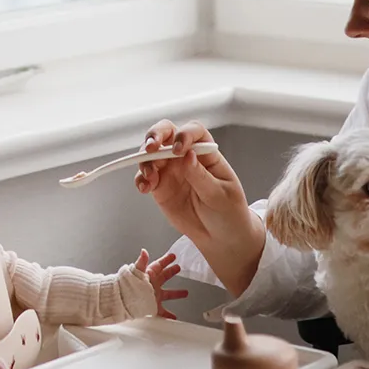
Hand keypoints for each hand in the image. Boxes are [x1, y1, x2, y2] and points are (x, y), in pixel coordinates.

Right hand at [134, 119, 265, 295]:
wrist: (220, 237)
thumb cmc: (228, 212)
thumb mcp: (219, 195)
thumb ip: (200, 176)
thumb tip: (187, 155)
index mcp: (207, 152)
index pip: (193, 132)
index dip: (184, 135)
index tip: (179, 151)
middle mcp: (186, 156)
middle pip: (167, 133)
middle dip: (155, 136)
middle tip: (150, 149)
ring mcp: (171, 170)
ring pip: (151, 154)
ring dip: (145, 160)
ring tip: (149, 177)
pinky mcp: (160, 186)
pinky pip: (145, 177)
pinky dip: (140, 179)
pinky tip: (144, 188)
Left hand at [135, 249, 188, 318]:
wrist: (122, 301)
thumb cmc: (128, 285)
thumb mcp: (136, 271)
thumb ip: (141, 262)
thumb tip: (144, 252)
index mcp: (149, 275)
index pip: (159, 265)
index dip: (166, 260)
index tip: (172, 256)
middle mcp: (152, 285)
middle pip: (164, 276)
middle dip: (171, 272)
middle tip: (178, 268)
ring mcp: (153, 296)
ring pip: (167, 294)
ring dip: (176, 293)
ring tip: (185, 293)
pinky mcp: (152, 306)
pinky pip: (162, 311)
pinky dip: (168, 314)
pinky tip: (173, 317)